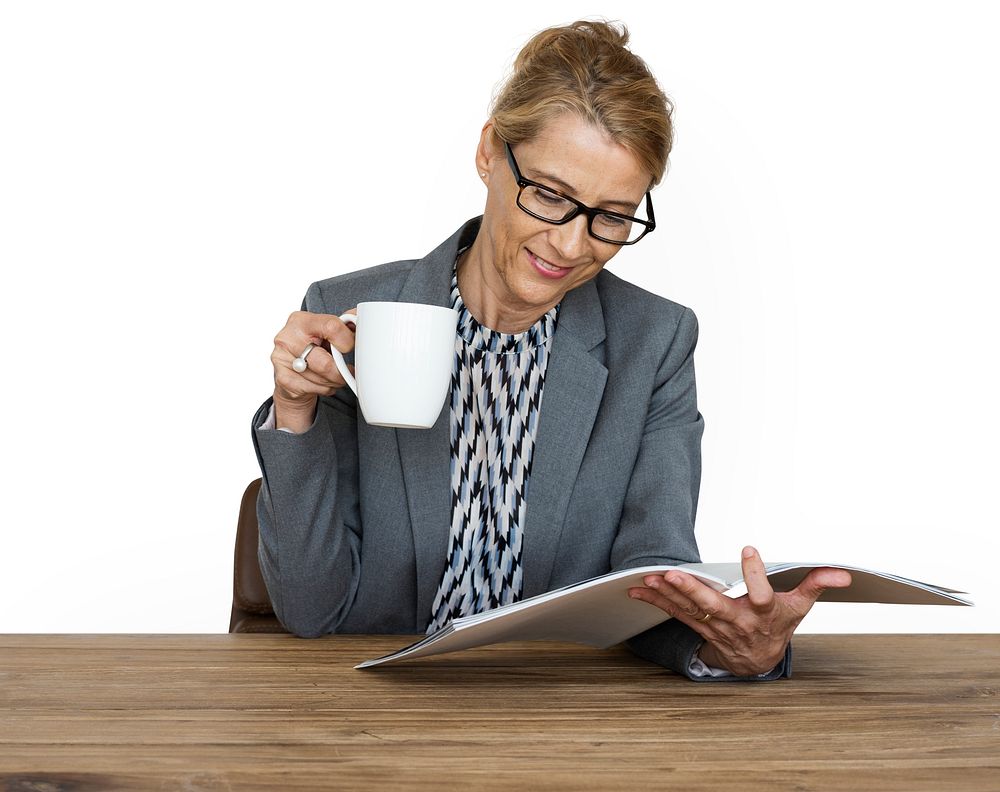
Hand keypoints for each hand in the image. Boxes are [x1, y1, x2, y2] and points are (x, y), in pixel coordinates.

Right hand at [270, 309, 357, 428]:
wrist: (288, 369)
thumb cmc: (312, 347)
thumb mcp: (326, 331)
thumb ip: (345, 323)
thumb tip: (365, 319)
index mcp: (300, 320)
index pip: (332, 327)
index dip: (348, 341)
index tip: (350, 347)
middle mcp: (287, 338)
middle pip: (327, 363)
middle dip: (342, 371)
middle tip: (347, 370)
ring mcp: (282, 359)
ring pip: (323, 378)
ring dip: (335, 381)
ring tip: (333, 375)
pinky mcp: (283, 379)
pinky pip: (316, 389)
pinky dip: (326, 388)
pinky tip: (322, 381)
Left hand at [627, 547, 851, 676]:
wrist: (757, 661)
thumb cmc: (777, 625)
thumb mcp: (800, 606)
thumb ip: (816, 584)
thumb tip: (843, 572)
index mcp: (764, 613)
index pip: (762, 594)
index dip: (756, 574)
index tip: (749, 548)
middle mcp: (737, 621)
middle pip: (714, 606)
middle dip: (693, 591)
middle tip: (673, 574)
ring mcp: (715, 627)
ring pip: (689, 610)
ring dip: (667, 595)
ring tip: (650, 578)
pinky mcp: (698, 627)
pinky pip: (675, 614)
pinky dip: (656, 601)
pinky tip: (638, 589)